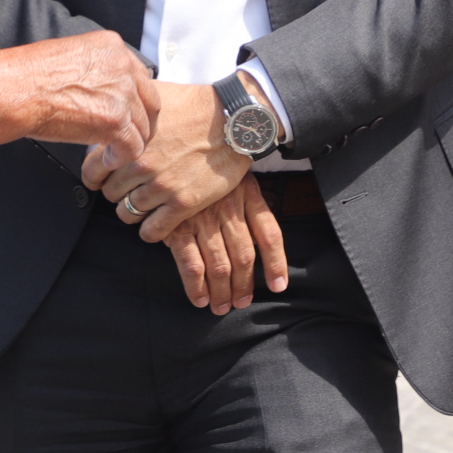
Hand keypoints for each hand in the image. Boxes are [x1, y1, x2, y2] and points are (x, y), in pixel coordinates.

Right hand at [18, 32, 160, 162]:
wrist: (16, 90)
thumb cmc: (29, 75)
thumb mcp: (70, 54)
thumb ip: (95, 67)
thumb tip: (101, 88)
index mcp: (111, 47)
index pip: (140, 76)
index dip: (136, 99)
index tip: (130, 112)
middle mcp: (122, 66)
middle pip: (150, 101)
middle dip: (142, 122)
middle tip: (132, 136)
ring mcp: (121, 94)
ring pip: (143, 126)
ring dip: (130, 142)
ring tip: (113, 152)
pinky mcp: (114, 121)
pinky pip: (133, 147)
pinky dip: (122, 157)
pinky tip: (108, 159)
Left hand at [81, 80, 247, 241]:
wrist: (233, 121)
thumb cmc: (194, 106)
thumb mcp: (152, 97)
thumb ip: (125, 108)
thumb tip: (106, 115)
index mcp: (130, 141)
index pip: (91, 170)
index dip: (96, 174)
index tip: (102, 176)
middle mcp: (141, 166)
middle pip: (110, 194)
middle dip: (117, 191)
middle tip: (130, 186)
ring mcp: (162, 186)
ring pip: (127, 214)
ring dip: (133, 210)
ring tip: (144, 201)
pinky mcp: (184, 203)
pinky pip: (152, 231)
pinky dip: (151, 229)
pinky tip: (157, 218)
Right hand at [164, 174, 287, 313]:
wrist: (175, 145)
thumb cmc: (206, 165)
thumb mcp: (235, 174)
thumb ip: (249, 203)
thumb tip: (261, 238)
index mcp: (247, 193)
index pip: (269, 234)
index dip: (276, 263)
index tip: (278, 286)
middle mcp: (228, 207)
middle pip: (244, 256)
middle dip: (244, 286)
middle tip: (241, 302)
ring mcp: (202, 218)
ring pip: (219, 265)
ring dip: (221, 292)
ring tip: (221, 307)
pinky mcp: (177, 226)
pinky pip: (191, 264)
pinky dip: (196, 287)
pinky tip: (199, 299)